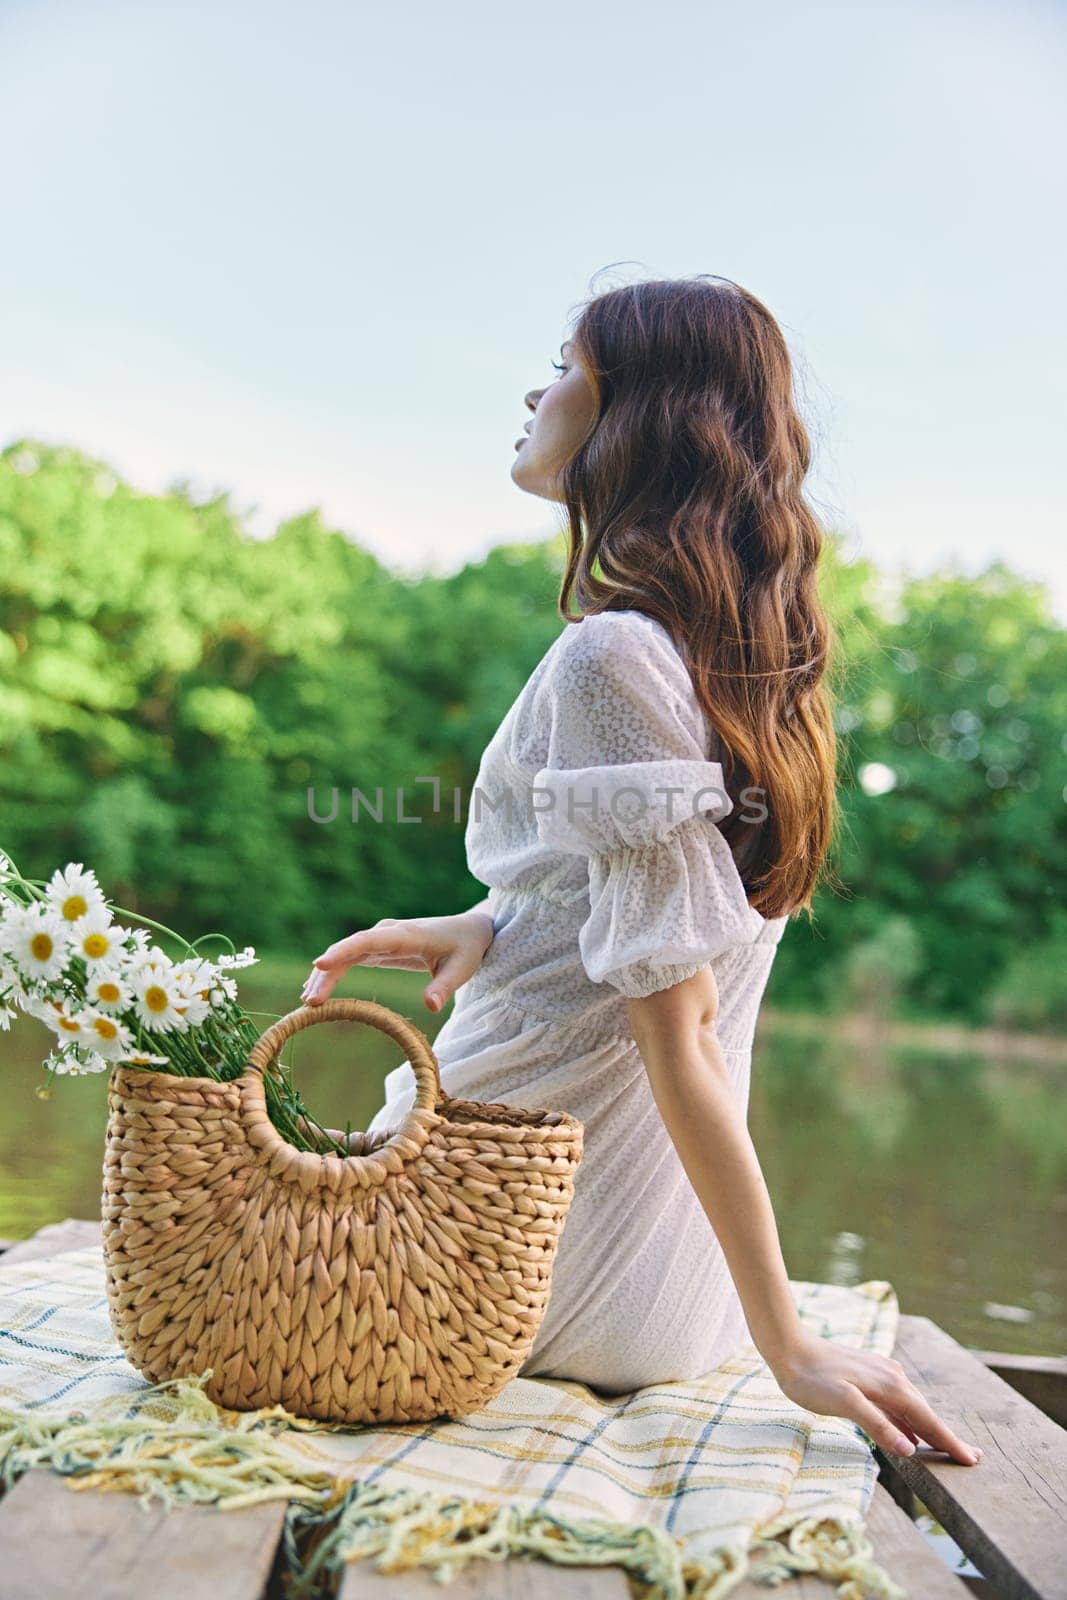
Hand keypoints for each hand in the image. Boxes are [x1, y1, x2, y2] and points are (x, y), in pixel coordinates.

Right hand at [300, 910, 494, 1013]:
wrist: (469, 930)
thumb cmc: (467, 948)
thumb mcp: (462, 969)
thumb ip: (445, 987)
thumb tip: (431, 1007)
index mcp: (407, 935)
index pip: (369, 941)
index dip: (343, 951)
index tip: (320, 963)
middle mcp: (389, 932)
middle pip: (350, 949)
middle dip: (327, 972)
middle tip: (310, 1002)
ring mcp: (381, 938)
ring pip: (346, 953)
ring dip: (325, 975)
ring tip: (308, 1002)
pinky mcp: (379, 947)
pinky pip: (350, 958)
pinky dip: (333, 972)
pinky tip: (317, 991)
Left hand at [772, 1330, 982, 1464]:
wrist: (789, 1348)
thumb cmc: (812, 1379)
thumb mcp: (844, 1404)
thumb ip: (878, 1425)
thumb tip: (911, 1449)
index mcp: (891, 1387)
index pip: (928, 1421)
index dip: (950, 1442)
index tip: (972, 1460)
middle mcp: (892, 1378)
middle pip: (926, 1413)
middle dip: (946, 1436)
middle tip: (970, 1458)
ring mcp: (881, 1375)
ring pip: (912, 1407)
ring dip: (929, 1428)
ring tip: (946, 1447)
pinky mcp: (869, 1376)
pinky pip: (897, 1403)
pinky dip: (909, 1419)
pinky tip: (908, 1432)